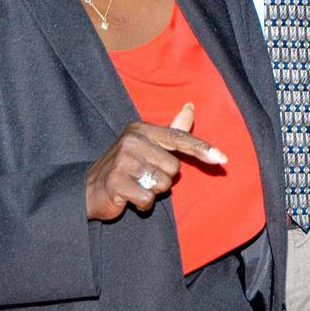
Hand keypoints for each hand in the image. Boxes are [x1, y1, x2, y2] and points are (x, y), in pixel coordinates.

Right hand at [85, 103, 226, 220]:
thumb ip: (172, 130)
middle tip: (143, 177)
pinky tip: (129, 198)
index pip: (180, 138)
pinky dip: (143, 204)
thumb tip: (190, 107)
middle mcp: (132, 140)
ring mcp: (122, 161)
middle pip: (174, 167)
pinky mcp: (116, 182)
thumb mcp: (147, 145)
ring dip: (153, 191)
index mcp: (142, 128)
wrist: (87, 190)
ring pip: (163, 184)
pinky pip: (148, 199)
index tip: (222, 159)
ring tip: (136, 186)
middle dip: (164, 178)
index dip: (202, 150)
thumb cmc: (124, 167)